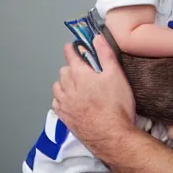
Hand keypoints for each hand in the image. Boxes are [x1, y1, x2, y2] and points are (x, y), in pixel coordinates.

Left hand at [52, 35, 135, 149]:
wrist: (112, 135)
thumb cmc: (116, 104)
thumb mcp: (116, 74)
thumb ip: (105, 54)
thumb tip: (97, 37)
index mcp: (79, 74)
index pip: (70, 55)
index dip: (71, 49)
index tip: (71, 46)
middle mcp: (67, 87)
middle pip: (63, 71)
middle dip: (71, 67)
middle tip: (84, 69)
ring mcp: (64, 104)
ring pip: (57, 86)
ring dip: (64, 82)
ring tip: (76, 85)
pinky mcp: (64, 118)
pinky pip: (56, 102)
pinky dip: (61, 98)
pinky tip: (70, 100)